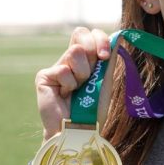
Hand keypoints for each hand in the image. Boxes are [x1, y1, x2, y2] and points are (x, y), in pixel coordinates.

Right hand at [35, 27, 111, 141]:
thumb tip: (119, 37)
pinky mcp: (44, 76)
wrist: (79, 130)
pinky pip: (63, 70)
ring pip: (75, 51)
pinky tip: (66, 96)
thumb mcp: (105, 81)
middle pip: (80, 33)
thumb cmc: (93, 110)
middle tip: (91, 75)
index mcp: (85, 59)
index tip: (105, 57)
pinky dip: (70, 85)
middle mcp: (70, 59)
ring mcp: (56, 67)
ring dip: (83, 74)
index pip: (90, 34)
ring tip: (78, 90)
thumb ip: (108, 60)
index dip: (100, 39)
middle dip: (92, 52)